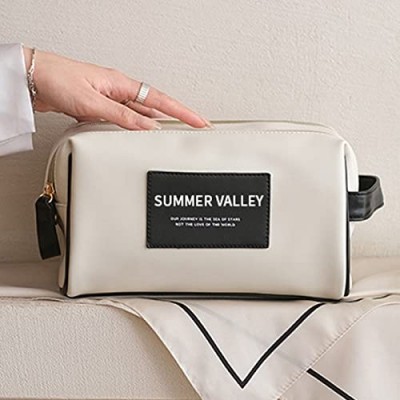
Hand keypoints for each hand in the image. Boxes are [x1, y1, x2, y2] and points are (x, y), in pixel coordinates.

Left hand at [23, 47, 210, 129]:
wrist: (32, 78)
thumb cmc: (57, 80)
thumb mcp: (93, 102)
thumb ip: (121, 117)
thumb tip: (147, 128)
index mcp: (121, 84)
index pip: (160, 100)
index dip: (182, 111)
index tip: (199, 121)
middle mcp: (118, 91)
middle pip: (154, 108)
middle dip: (176, 118)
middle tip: (194, 129)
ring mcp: (110, 100)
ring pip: (139, 115)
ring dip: (155, 126)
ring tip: (172, 136)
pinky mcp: (100, 108)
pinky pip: (124, 120)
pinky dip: (133, 129)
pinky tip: (136, 136)